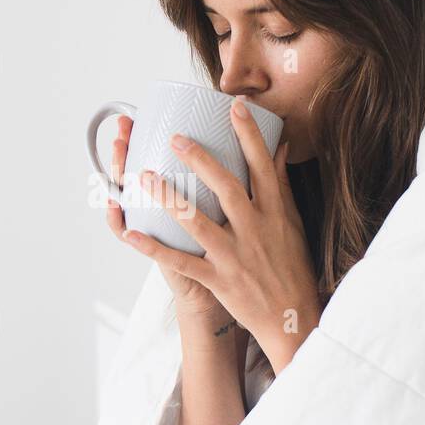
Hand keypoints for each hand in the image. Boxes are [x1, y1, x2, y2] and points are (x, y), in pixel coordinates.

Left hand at [121, 94, 322, 373]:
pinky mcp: (218, 279)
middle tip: (175, 138)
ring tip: (144, 176)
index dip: (249, 135)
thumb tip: (279, 148)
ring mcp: (234, 255)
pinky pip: (181, 262)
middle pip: (226, 188)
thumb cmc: (292, 267)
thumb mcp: (293, 222)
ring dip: (169, 198)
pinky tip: (130, 234)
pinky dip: (154, 249)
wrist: (294, 318)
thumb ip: (280, 184)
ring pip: (197, 222)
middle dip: (200, 161)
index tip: (235, 107)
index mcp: (274, 212)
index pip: (262, 166)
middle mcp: (254, 229)